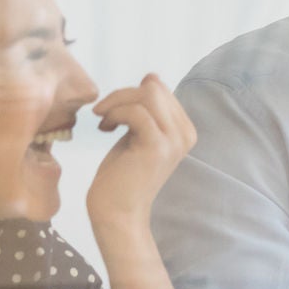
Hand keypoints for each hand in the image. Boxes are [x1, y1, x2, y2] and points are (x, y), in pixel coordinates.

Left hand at [85, 74, 198, 236]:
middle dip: (122, 95)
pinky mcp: (157, 147)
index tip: (114, 114)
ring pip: (146, 95)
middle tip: (103, 115)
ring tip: (103, 121)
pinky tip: (104, 129)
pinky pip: (136, 112)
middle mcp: (185, 134)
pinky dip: (114, 114)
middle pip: (154, 88)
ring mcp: (174, 141)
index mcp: (184, 130)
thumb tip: (152, 76)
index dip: (132, 95)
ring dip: (116, 103)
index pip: (159, 89)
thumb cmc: (122, 176)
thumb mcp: (137, 133)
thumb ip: (147, 109)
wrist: (117, 212)